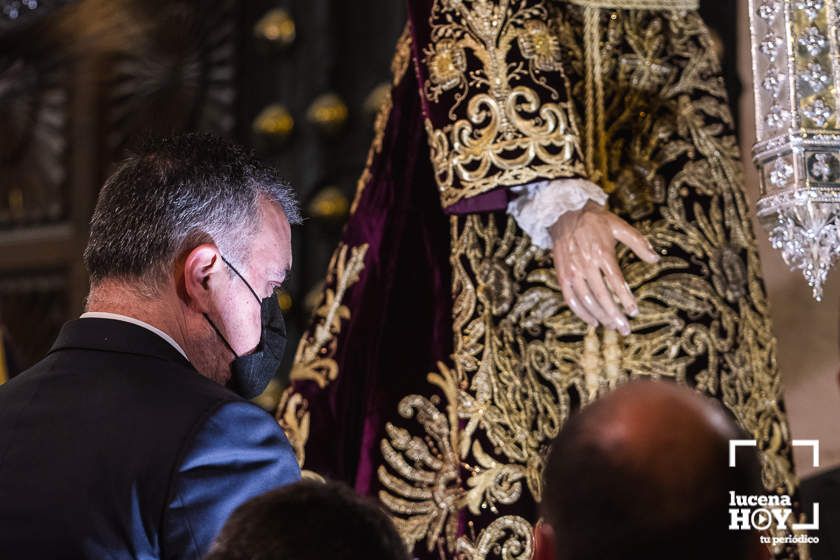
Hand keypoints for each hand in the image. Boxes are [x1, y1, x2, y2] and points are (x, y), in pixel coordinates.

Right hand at [550, 201, 658, 334]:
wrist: (564, 213)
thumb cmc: (595, 220)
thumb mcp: (619, 226)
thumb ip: (639, 243)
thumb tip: (655, 259)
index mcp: (602, 253)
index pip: (616, 282)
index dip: (625, 299)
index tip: (634, 312)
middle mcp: (586, 264)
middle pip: (601, 296)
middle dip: (614, 315)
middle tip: (625, 329)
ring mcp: (572, 271)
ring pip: (586, 300)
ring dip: (600, 316)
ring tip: (612, 326)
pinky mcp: (562, 275)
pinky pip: (571, 299)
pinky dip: (581, 313)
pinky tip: (592, 321)